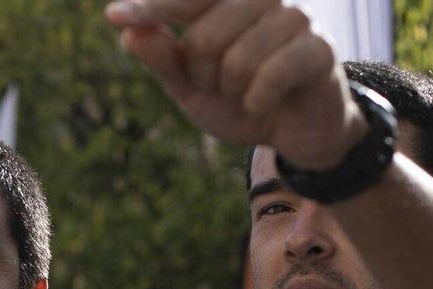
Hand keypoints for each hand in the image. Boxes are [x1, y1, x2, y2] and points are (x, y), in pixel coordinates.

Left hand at [106, 0, 366, 167]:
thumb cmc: (241, 98)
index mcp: (228, 0)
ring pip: (236, 60)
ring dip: (234, 92)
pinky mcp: (319, 47)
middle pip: (204, 38)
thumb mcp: (192, 87)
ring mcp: (295, 17)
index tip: (113, 16)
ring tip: (247, 94)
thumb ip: (163, 59)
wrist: (295, 131)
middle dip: (204, 77)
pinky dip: (257, 101)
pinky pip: (270, 76)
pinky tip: (264, 104)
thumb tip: (129, 33)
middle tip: (223, 87)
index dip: (150, 9)